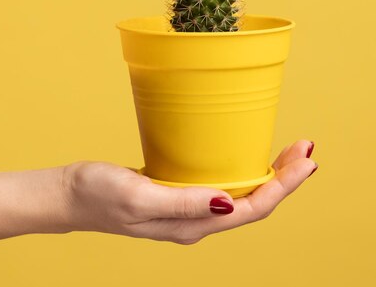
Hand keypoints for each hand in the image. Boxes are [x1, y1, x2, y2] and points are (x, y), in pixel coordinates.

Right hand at [62, 140, 317, 243]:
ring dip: (270, 175)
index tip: (305, 161)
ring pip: (243, 195)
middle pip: (255, 203)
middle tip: (306, 149)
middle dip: (285, 179)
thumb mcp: (139, 197)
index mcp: (193, 226)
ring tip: (290, 152)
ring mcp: (190, 210)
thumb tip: (228, 201)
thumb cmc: (98, 194)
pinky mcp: (181, 195)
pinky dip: (244, 170)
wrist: (69, 195)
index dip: (283, 187)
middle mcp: (198, 222)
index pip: (252, 210)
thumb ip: (184, 202)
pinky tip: (248, 156)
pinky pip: (224, 186)